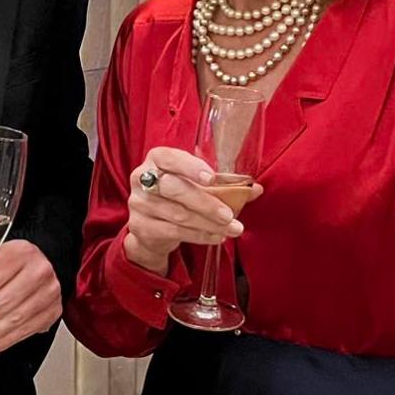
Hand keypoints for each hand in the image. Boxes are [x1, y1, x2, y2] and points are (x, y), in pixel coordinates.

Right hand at [122, 146, 262, 272]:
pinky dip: (200, 235)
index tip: (212, 178)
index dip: (190, 166)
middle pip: (174, 189)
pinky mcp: (140, 227)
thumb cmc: (179, 197)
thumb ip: (225, 185)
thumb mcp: (198, 186)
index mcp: (156, 160)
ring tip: (231, 228)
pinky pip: (174, 232)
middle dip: (206, 203)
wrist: (151, 227)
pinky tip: (216, 236)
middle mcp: (142, 178)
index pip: (169, 157)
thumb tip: (256, 189)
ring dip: (209, 223)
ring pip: (178, 215)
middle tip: (229, 214)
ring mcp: (138, 204)